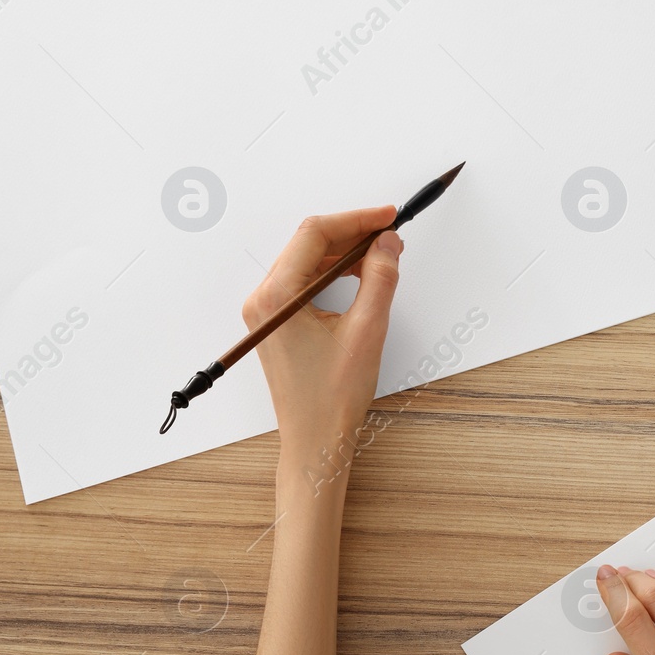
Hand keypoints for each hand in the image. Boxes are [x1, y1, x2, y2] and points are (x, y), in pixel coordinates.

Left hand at [243, 207, 402, 458]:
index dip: (356, 219)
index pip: (315, 234)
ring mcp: (267, 310)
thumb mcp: (367, 331)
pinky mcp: (277, 321)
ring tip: (382, 255)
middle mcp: (263, 299)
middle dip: (352, 233)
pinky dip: (334, 272)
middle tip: (391, 234)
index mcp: (277, 297)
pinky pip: (305, 281)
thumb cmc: (332, 397)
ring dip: (345, 252)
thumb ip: (379, 279)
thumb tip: (387, 244)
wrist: (314, 438)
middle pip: (308, 243)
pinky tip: (360, 275)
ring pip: (307, 260)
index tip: (388, 217)